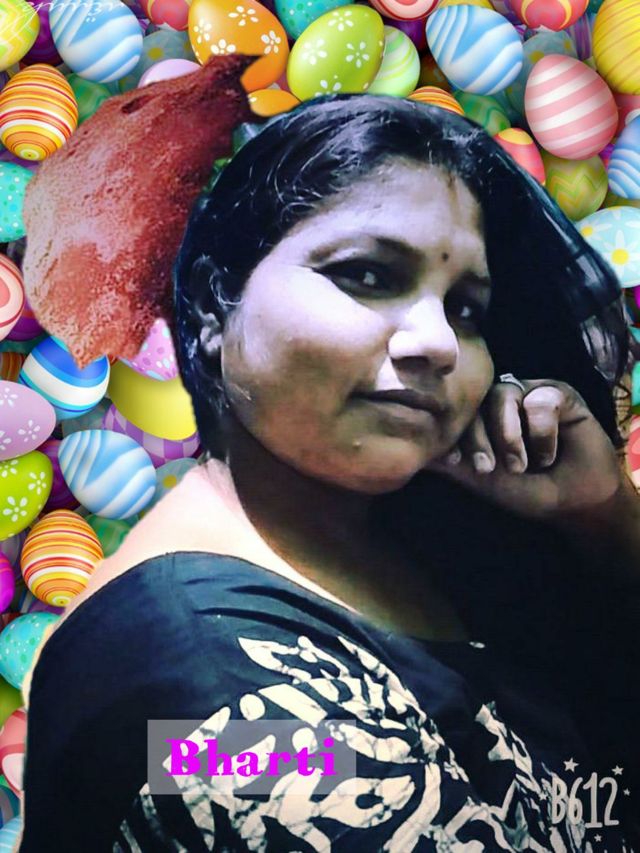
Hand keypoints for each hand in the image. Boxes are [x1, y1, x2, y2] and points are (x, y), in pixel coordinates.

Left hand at [426, 378, 626, 522]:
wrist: (572, 502)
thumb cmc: (525, 491)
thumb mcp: (481, 479)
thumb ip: (450, 461)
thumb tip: (412, 451)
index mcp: (477, 418)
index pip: (456, 411)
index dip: (455, 435)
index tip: (459, 464)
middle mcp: (499, 402)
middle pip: (476, 400)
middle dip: (479, 437)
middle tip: (488, 469)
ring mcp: (527, 394)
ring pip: (503, 395)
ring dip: (509, 435)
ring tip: (521, 465)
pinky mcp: (558, 393)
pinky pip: (541, 400)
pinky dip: (543, 433)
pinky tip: (549, 455)